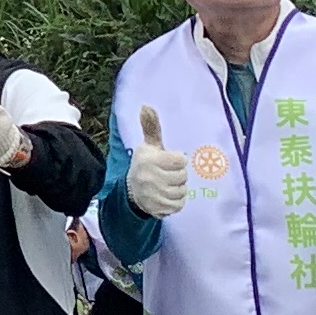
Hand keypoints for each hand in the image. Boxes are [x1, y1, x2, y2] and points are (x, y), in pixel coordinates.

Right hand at [126, 104, 190, 219]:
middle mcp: (150, 178)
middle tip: (167, 174)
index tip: (169, 161)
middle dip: (178, 175)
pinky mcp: (158, 208)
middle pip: (183, 176)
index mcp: (149, 160)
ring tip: (167, 184)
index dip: (178, 160)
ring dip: (178, 188)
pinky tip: (167, 196)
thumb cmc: (146, 164)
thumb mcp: (149, 145)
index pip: (181, 161)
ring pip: (182, 191)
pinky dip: (176, 201)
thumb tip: (146, 106)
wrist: (132, 191)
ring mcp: (154, 195)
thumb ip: (151, 127)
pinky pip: (179, 205)